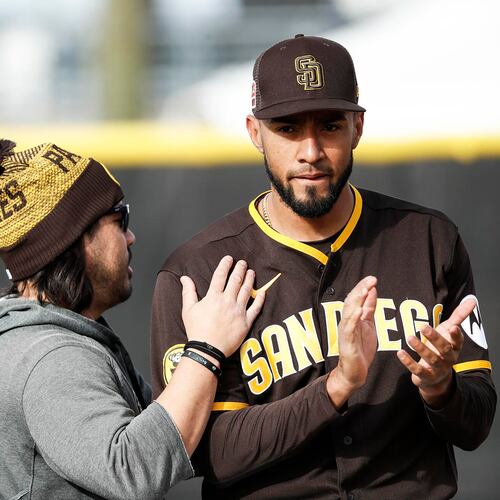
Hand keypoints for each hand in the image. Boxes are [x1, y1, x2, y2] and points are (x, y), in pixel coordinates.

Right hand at [180, 256, 264, 356]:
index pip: (220, 276)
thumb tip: (184, 278)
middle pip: (236, 280)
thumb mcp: (188, 309)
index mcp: (213, 297)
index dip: (225, 265)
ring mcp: (238, 311)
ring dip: (250, 280)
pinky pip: (256, 308)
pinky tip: (263, 292)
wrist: (207, 349)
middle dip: (240, 269)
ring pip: (247, 291)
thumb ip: (188, 292)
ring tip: (251, 272)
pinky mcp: (246, 322)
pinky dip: (260, 299)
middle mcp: (227, 301)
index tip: (229, 258)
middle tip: (243, 262)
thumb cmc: (196, 330)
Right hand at [327, 276, 377, 406]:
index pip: (356, 299)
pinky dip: (353, 318)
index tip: (372, 278)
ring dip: (357, 300)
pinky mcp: (346, 343)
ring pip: (349, 312)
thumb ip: (369, 309)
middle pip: (351, 302)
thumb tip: (372, 291)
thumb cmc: (360, 349)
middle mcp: (347, 322)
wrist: (354, 372)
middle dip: (361, 290)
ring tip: (365, 290)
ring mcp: (345, 332)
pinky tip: (358, 310)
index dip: (363, 288)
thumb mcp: (368, 325)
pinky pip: (349, 329)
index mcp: (353, 318)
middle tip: (371, 279)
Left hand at [397, 297, 475, 407]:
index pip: (458, 341)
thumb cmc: (441, 348)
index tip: (453, 327)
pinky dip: (408, 362)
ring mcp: (437, 369)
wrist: (435, 378)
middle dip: (434, 338)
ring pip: (431, 359)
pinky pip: (417, 369)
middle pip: (443, 349)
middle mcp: (448, 359)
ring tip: (410, 338)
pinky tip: (400, 352)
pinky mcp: (425, 376)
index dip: (456, 335)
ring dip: (420, 348)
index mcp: (454, 347)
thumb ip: (459, 316)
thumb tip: (472, 300)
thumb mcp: (449, 332)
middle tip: (422, 326)